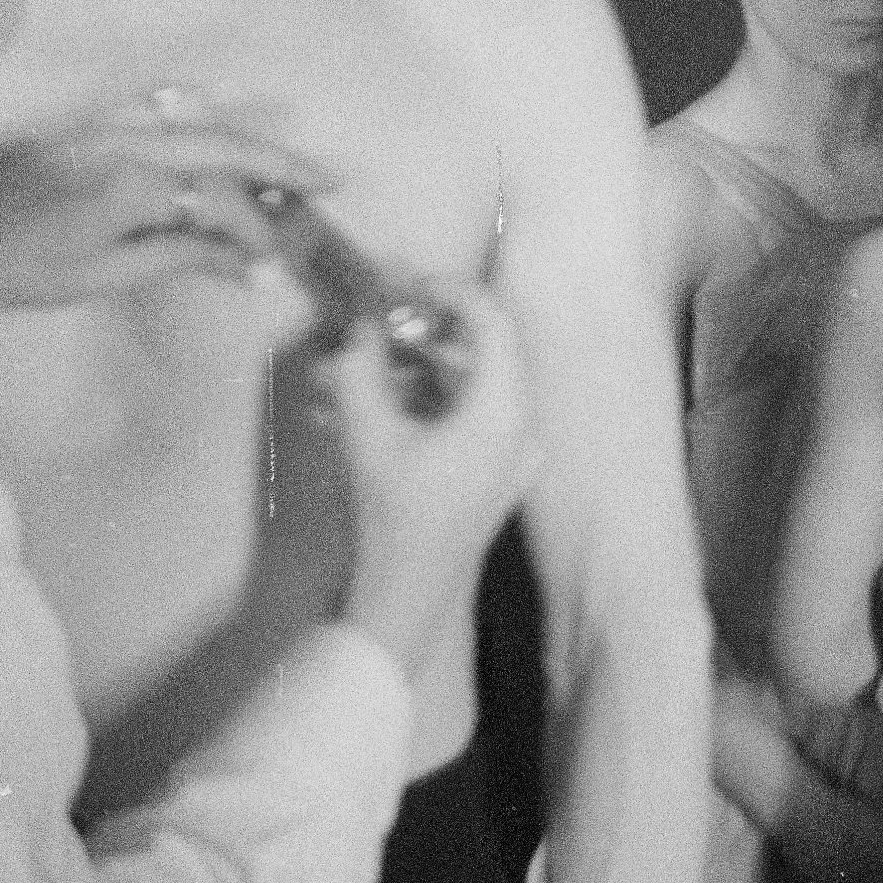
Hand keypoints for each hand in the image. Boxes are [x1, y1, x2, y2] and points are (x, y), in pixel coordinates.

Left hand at [0, 109, 331, 309]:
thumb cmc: (16, 268)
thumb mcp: (101, 275)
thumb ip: (179, 257)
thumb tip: (245, 264)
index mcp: (128, 183)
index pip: (217, 200)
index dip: (257, 228)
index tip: (280, 256)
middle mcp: (123, 144)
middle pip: (222, 145)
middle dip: (280, 162)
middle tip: (332, 180)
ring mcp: (106, 130)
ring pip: (197, 128)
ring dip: (251, 146)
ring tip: (294, 170)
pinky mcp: (92, 131)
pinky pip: (167, 126)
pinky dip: (209, 139)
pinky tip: (232, 153)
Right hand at [326, 279, 537, 676]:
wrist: (408, 597)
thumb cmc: (392, 517)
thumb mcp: (367, 434)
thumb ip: (360, 367)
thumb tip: (357, 325)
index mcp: (505, 411)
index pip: (494, 322)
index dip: (454, 292)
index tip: (408, 285)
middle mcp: (525, 427)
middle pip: (488, 351)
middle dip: (430, 331)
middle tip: (382, 320)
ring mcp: (517, 455)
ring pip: (476, 386)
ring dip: (422, 370)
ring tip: (362, 367)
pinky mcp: (500, 475)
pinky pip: (473, 418)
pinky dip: (431, 403)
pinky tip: (375, 406)